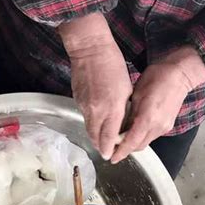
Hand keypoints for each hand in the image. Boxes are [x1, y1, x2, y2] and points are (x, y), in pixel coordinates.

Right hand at [58, 13, 131, 158]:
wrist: (89, 49)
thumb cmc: (112, 64)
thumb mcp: (127, 88)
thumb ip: (124, 109)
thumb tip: (123, 123)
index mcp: (112, 108)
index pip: (109, 137)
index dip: (110, 149)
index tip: (111, 156)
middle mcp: (96, 111)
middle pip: (96, 138)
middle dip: (101, 147)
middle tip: (107, 152)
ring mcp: (84, 106)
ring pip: (89, 129)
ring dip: (95, 137)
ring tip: (102, 142)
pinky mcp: (77, 101)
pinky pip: (84, 118)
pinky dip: (91, 124)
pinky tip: (96, 122)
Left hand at [111, 45, 204, 163]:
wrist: (180, 73)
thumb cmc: (157, 77)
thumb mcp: (136, 93)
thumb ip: (129, 114)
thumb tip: (119, 129)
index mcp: (148, 118)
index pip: (131, 142)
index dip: (120, 152)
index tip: (111, 158)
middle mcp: (158, 126)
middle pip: (139, 146)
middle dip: (126, 149)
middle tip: (113, 148)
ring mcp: (164, 127)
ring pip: (146, 142)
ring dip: (134, 143)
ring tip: (122, 139)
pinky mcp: (168, 125)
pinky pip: (152, 136)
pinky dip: (142, 137)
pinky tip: (135, 130)